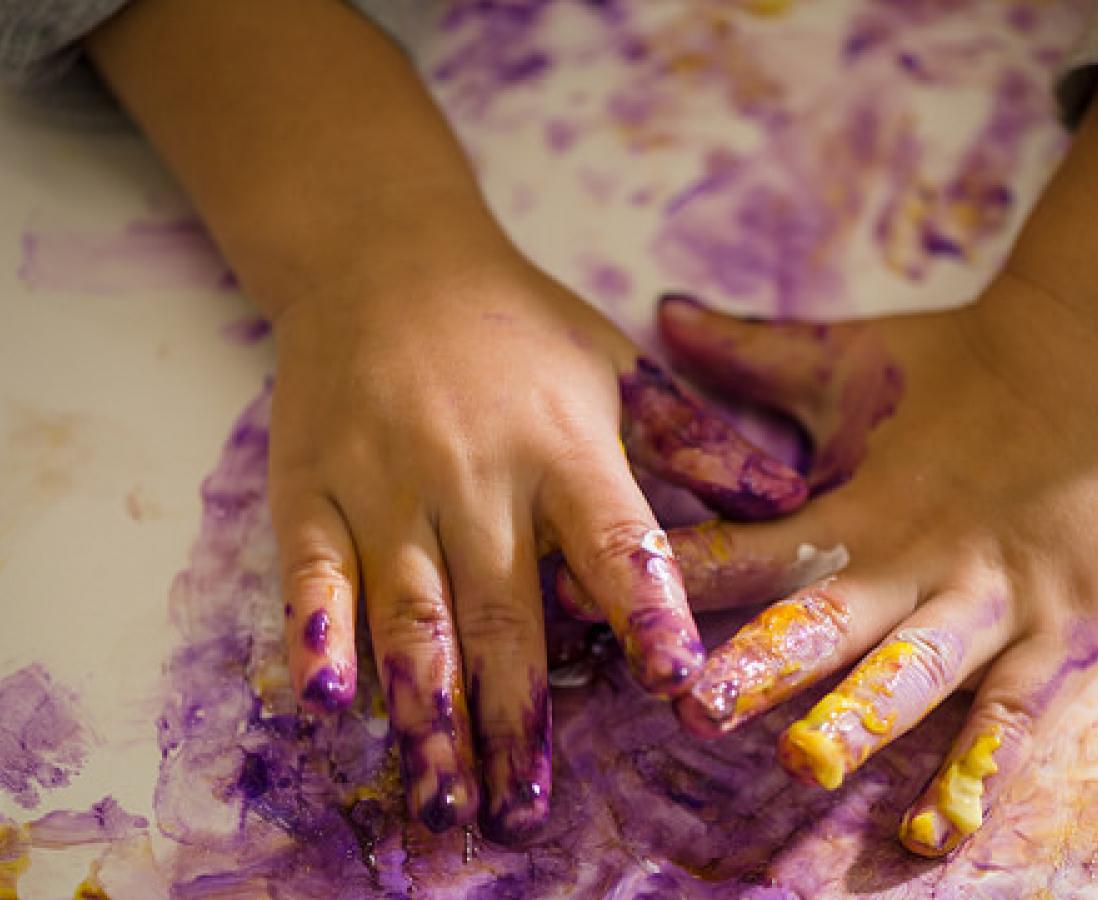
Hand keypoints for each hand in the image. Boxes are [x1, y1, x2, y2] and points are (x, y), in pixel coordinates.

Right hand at [266, 255, 805, 842]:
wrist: (381, 255)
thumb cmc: (515, 321)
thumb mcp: (616, 363)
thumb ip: (696, 439)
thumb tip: (789, 500)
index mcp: (564, 446)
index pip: (614, 543)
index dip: (647, 615)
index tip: (676, 688)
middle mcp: (475, 475)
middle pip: (504, 613)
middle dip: (517, 722)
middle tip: (525, 820)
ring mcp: (385, 486)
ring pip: (411, 618)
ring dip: (428, 718)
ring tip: (441, 805)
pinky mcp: (308, 491)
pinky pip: (311, 577)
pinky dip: (316, 640)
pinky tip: (329, 708)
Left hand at [571, 288, 1097, 855]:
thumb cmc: (971, 360)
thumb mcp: (852, 358)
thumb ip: (752, 353)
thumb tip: (664, 312)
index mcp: (856, 506)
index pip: (749, 549)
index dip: (680, 579)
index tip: (602, 615)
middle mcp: (914, 563)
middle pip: (825, 620)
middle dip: (758, 666)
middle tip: (695, 708)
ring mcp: (992, 603)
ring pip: (915, 672)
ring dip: (860, 719)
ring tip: (807, 763)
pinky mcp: (1063, 634)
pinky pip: (1016, 719)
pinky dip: (977, 776)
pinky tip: (937, 833)